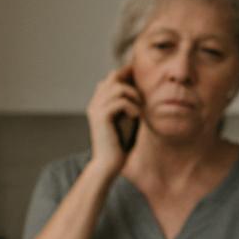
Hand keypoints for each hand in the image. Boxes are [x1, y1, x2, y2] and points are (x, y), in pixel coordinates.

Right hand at [86, 63, 141, 177]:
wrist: (109, 163)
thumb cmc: (120, 144)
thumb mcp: (127, 118)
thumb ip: (130, 103)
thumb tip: (141, 88)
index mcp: (99, 103)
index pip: (111, 78)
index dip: (127, 74)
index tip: (142, 81)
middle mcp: (95, 103)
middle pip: (113, 76)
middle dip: (131, 79)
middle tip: (143, 91)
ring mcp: (96, 109)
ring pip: (117, 87)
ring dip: (133, 95)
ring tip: (139, 108)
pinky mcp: (101, 117)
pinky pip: (120, 101)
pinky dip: (132, 107)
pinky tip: (136, 116)